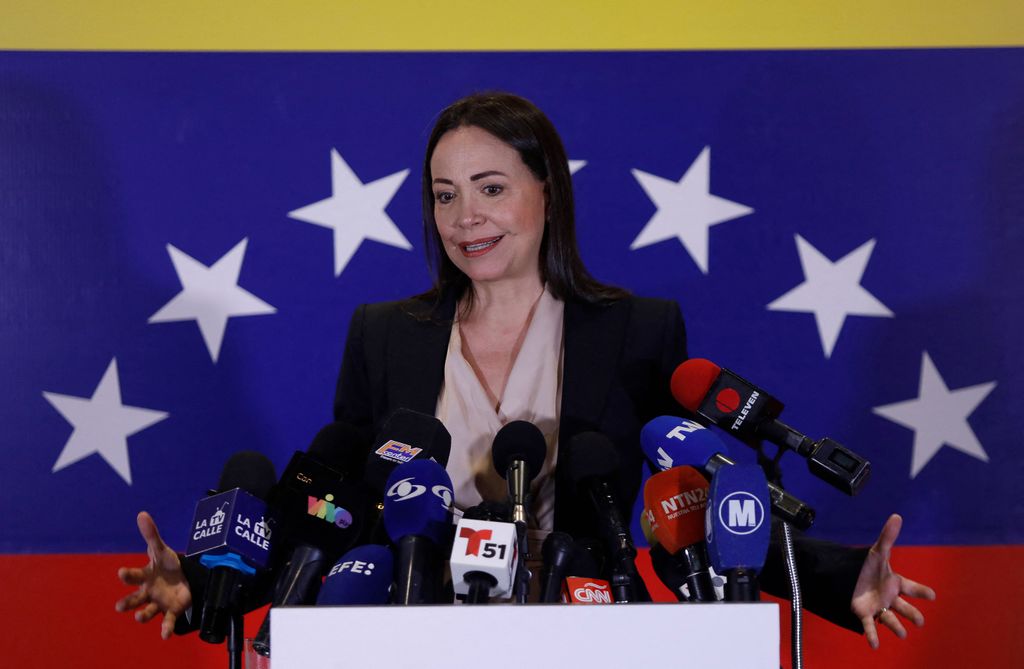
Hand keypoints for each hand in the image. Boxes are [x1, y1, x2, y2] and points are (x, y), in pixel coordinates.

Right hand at [114, 511, 192, 639]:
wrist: (182, 579)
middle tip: (119, 606)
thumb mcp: (161, 550)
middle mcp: (147, 592)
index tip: (122, 573)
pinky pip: (167, 621)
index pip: (134, 576)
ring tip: (140, 616)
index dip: (128, 575)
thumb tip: (142, 514)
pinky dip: (166, 628)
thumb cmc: (166, 565)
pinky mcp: (171, 611)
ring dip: (143, 615)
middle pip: (134, 598)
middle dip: (127, 602)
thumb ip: (151, 534)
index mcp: (144, 576)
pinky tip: (165, 635)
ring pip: (147, 611)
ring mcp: (158, 603)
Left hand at [850, 513, 936, 648]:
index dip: (921, 591)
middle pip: (905, 607)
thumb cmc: (864, 567)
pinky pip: (869, 627)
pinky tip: (875, 645)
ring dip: (896, 627)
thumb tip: (896, 515)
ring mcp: (878, 607)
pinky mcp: (863, 614)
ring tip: (902, 634)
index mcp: (894, 583)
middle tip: (920, 621)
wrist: (843, 577)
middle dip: (913, 614)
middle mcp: (889, 597)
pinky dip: (872, 636)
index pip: (912, 587)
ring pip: (890, 620)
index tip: (932, 595)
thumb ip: (887, 536)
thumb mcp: (876, 552)